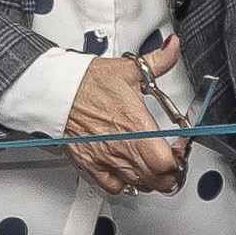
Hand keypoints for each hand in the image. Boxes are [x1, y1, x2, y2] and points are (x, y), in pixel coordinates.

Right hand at [59, 38, 187, 199]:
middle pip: (157, 179)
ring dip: (150, 179)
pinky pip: (113, 187)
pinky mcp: (90, 164)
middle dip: (170, 174)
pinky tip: (127, 172)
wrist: (56, 90)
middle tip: (170, 161)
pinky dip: (124, 184)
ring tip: (151, 166)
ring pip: (138, 186)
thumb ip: (159, 60)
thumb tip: (173, 47)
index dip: (179, 159)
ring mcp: (105, 158)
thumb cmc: (87, 81)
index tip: (179, 149)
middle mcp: (122, 146)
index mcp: (136, 124)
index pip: (166, 161)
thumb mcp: (129, 69)